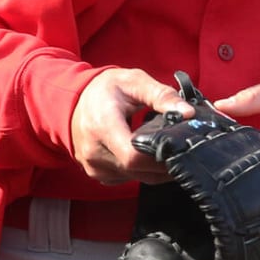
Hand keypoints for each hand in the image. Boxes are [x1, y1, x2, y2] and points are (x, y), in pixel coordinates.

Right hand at [69, 68, 191, 185]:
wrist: (72, 100)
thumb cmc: (104, 89)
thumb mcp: (134, 81)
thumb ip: (162, 96)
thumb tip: (188, 114)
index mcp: (102, 126)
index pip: (133, 156)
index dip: (160, 157)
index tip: (180, 147)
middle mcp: (95, 152)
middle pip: (137, 171)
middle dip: (163, 163)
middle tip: (182, 149)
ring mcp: (94, 166)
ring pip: (135, 178)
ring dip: (153, 168)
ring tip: (165, 148)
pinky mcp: (97, 174)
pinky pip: (127, 178)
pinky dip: (141, 170)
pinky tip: (148, 155)